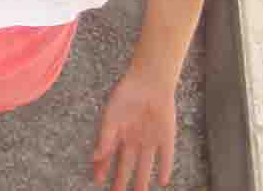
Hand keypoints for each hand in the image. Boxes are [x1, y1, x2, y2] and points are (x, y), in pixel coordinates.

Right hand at [91, 71, 176, 190]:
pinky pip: (165, 156)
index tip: (98, 180)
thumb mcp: (111, 115)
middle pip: (126, 164)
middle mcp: (133, 139)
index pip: (109, 155)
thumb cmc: (126, 94)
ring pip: (145, 164)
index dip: (103, 167)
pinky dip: (164, 168)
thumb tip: (96, 157)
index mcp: (118, 132)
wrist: (150, 81)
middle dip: (122, 180)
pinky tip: (163, 180)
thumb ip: (105, 137)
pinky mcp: (166, 137)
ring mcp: (150, 139)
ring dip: (142, 179)